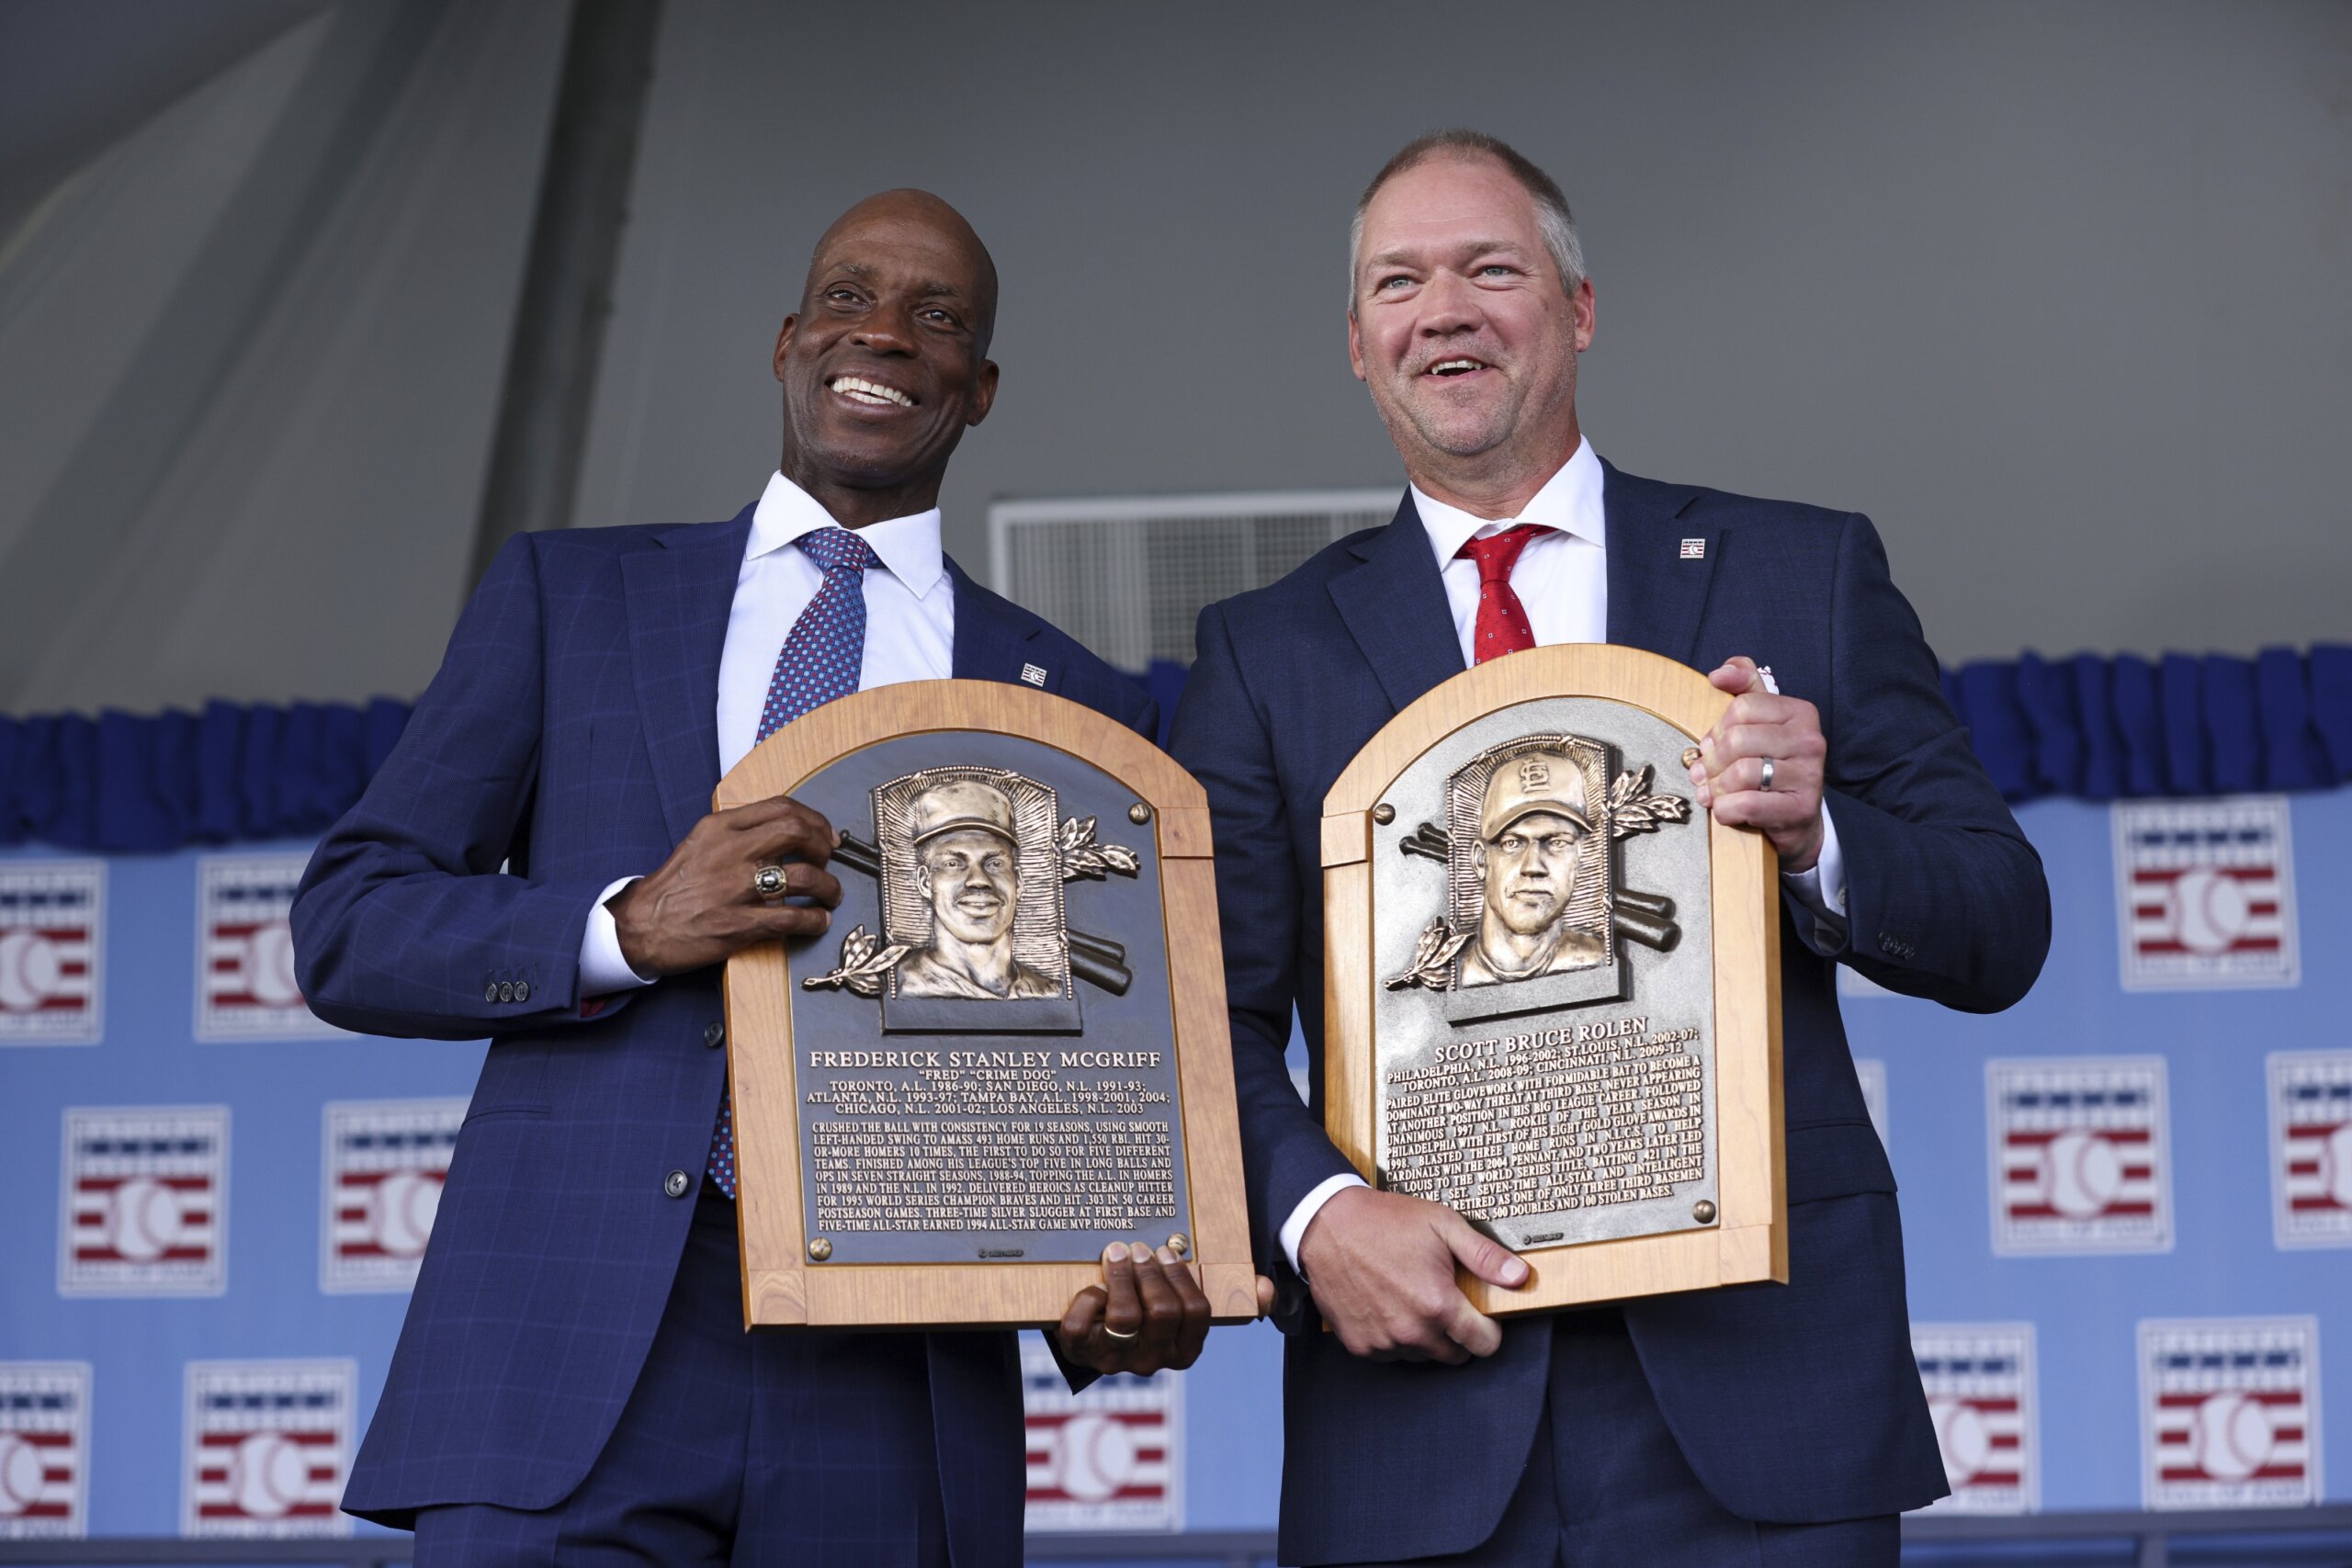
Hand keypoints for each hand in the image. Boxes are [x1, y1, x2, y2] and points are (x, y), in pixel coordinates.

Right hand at [609, 797, 842, 976]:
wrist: (641, 925)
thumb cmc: (673, 887)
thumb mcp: (700, 842)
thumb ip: (738, 833)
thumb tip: (784, 833)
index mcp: (720, 827)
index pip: (780, 807)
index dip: (813, 819)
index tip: (825, 834)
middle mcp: (730, 852)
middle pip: (796, 832)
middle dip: (822, 846)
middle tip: (828, 859)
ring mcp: (735, 889)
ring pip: (802, 877)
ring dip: (827, 886)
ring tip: (831, 895)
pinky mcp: (739, 924)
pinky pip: (791, 919)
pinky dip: (814, 920)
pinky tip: (818, 921)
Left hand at [1054, 1243, 1261, 1374]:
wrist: (1094, 1338)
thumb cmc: (1147, 1312)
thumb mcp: (1183, 1308)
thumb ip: (1230, 1296)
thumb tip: (1267, 1288)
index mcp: (1183, 1351)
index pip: (1196, 1314)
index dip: (1181, 1279)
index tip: (1167, 1251)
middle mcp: (1152, 1361)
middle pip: (1161, 1313)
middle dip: (1151, 1273)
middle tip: (1140, 1249)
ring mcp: (1116, 1360)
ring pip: (1124, 1317)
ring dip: (1121, 1278)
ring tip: (1116, 1254)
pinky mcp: (1081, 1353)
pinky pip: (1080, 1326)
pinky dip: (1084, 1299)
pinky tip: (1091, 1287)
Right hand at [1295, 1185, 1526, 1362]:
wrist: (1327, 1225)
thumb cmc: (1384, 1222)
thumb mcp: (1442, 1225)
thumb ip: (1484, 1256)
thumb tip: (1520, 1277)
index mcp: (1438, 1305)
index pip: (1484, 1345)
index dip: (1489, 1330)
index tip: (1481, 1316)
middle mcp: (1412, 1331)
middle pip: (1454, 1356)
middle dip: (1456, 1334)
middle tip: (1443, 1301)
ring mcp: (1384, 1342)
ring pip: (1422, 1355)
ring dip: (1424, 1336)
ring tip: (1411, 1298)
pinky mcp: (1360, 1345)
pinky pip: (1391, 1354)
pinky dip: (1394, 1337)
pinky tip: (1388, 1305)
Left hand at [1687, 656, 1826, 872]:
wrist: (1796, 819)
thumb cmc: (1770, 766)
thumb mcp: (1759, 722)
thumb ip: (1743, 687)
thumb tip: (1719, 673)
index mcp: (1800, 713)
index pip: (1742, 707)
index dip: (1717, 729)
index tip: (1712, 745)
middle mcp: (1811, 740)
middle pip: (1738, 740)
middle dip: (1712, 761)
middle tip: (1704, 774)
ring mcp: (1809, 776)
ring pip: (1741, 773)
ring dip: (1716, 788)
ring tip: (1713, 793)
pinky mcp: (1800, 809)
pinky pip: (1746, 804)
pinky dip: (1725, 810)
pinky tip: (1726, 810)